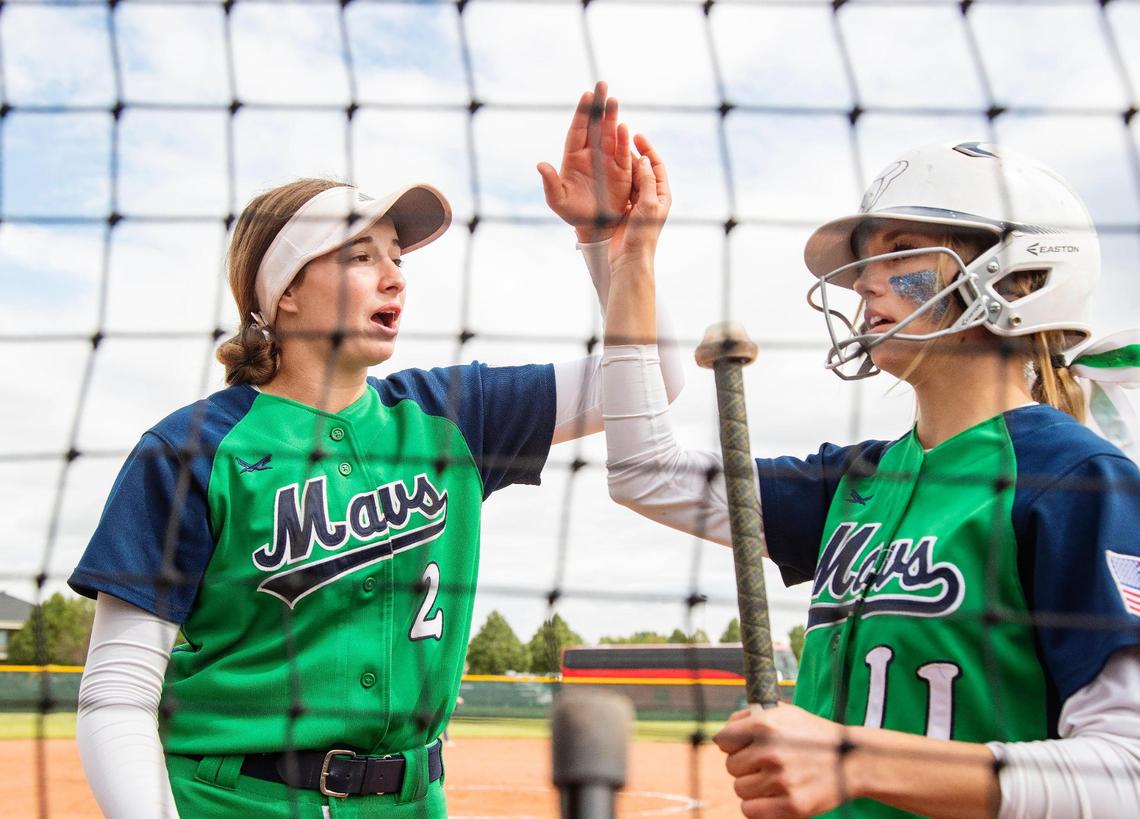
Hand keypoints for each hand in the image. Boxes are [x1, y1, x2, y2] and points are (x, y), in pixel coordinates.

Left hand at [537, 81, 631, 243]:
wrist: (594, 227)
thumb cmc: (573, 213)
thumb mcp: (558, 201)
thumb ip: (550, 183)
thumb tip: (541, 165)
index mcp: (573, 157)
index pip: (577, 130)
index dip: (581, 113)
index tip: (586, 95)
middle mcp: (591, 154)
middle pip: (594, 125)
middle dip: (598, 105)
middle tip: (601, 84)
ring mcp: (607, 160)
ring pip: (609, 133)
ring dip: (611, 117)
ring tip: (613, 99)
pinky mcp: (622, 170)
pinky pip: (623, 151)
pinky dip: (623, 140)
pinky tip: (624, 127)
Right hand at [609, 134, 670, 277]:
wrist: (630, 260)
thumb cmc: (642, 235)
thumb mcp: (648, 205)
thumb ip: (647, 181)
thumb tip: (644, 159)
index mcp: (662, 195)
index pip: (657, 166)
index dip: (648, 149)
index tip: (636, 136)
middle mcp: (651, 197)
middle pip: (643, 169)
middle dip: (633, 154)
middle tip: (620, 139)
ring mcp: (637, 204)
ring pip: (630, 178)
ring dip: (623, 165)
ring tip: (611, 150)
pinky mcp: (624, 210)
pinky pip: (620, 189)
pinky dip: (614, 178)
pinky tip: (605, 169)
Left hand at [713, 704, 856, 817]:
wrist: (853, 760)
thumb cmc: (813, 736)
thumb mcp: (784, 713)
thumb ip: (750, 717)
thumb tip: (722, 733)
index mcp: (765, 725)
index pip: (723, 740)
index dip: (732, 744)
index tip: (743, 748)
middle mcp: (770, 751)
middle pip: (731, 766)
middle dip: (745, 766)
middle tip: (764, 765)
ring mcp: (780, 780)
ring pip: (740, 789)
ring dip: (752, 787)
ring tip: (772, 780)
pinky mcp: (791, 805)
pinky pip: (750, 810)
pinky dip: (757, 806)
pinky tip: (771, 797)